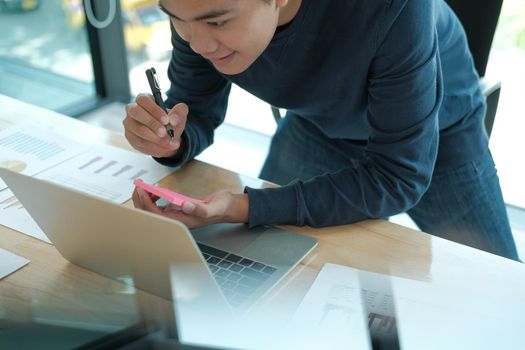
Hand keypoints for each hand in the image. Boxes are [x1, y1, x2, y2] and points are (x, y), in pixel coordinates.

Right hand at [123, 93, 187, 157]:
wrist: (165, 139)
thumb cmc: (170, 123)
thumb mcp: (178, 117)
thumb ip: (179, 113)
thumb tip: (173, 118)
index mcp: (144, 100)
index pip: (143, 100)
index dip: (154, 109)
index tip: (166, 120)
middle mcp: (133, 109)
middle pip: (136, 112)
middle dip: (152, 123)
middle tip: (164, 132)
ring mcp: (129, 123)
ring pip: (139, 129)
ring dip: (155, 137)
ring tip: (169, 142)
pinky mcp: (130, 136)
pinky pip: (139, 141)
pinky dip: (153, 145)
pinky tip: (164, 146)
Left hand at [132, 188, 248, 228]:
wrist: (228, 207)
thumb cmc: (222, 208)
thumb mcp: (214, 207)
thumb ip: (200, 208)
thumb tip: (185, 205)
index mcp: (182, 221)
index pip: (157, 215)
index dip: (146, 203)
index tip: (142, 190)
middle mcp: (177, 219)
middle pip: (151, 214)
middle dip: (141, 201)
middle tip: (138, 186)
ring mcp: (177, 215)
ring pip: (153, 211)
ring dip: (146, 200)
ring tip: (145, 188)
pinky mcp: (178, 209)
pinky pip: (160, 207)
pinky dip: (154, 199)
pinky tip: (156, 192)